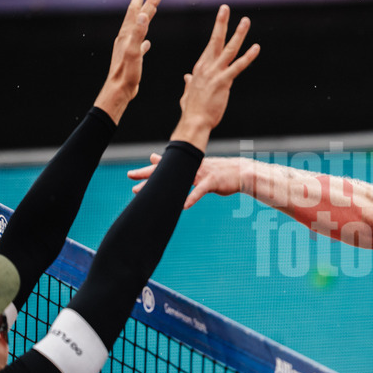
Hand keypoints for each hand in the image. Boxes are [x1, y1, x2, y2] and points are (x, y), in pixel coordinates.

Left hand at [94, 0, 162, 123]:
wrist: (118, 90)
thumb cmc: (126, 73)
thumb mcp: (133, 51)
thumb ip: (138, 33)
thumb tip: (143, 15)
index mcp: (127, 35)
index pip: (136, 12)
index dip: (144, 0)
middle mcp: (125, 38)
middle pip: (134, 15)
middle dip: (140, 2)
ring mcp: (127, 48)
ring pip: (136, 28)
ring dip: (143, 18)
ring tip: (149, 11)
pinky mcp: (130, 59)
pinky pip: (138, 45)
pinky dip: (143, 40)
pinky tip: (147, 43)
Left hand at [128, 155, 245, 207]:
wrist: (241, 172)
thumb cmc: (221, 173)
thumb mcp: (203, 169)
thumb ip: (189, 169)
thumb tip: (183, 168)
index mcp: (189, 166)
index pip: (165, 167)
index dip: (149, 170)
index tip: (132, 173)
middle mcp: (192, 168)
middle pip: (165, 170)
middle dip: (147, 174)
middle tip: (130, 176)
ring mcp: (201, 174)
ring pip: (178, 180)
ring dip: (162, 187)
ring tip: (148, 194)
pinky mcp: (212, 182)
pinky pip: (199, 191)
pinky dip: (191, 198)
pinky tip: (183, 206)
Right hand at [170, 5, 259, 150]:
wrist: (193, 122)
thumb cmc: (192, 110)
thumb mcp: (188, 93)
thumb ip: (189, 83)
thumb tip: (187, 77)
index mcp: (199, 68)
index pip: (209, 47)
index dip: (216, 33)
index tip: (220, 20)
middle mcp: (206, 66)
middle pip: (215, 40)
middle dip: (221, 23)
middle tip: (225, 8)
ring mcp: (215, 73)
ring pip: (229, 49)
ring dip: (238, 34)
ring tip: (245, 21)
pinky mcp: (224, 82)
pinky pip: (238, 66)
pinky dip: (248, 56)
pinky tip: (256, 47)